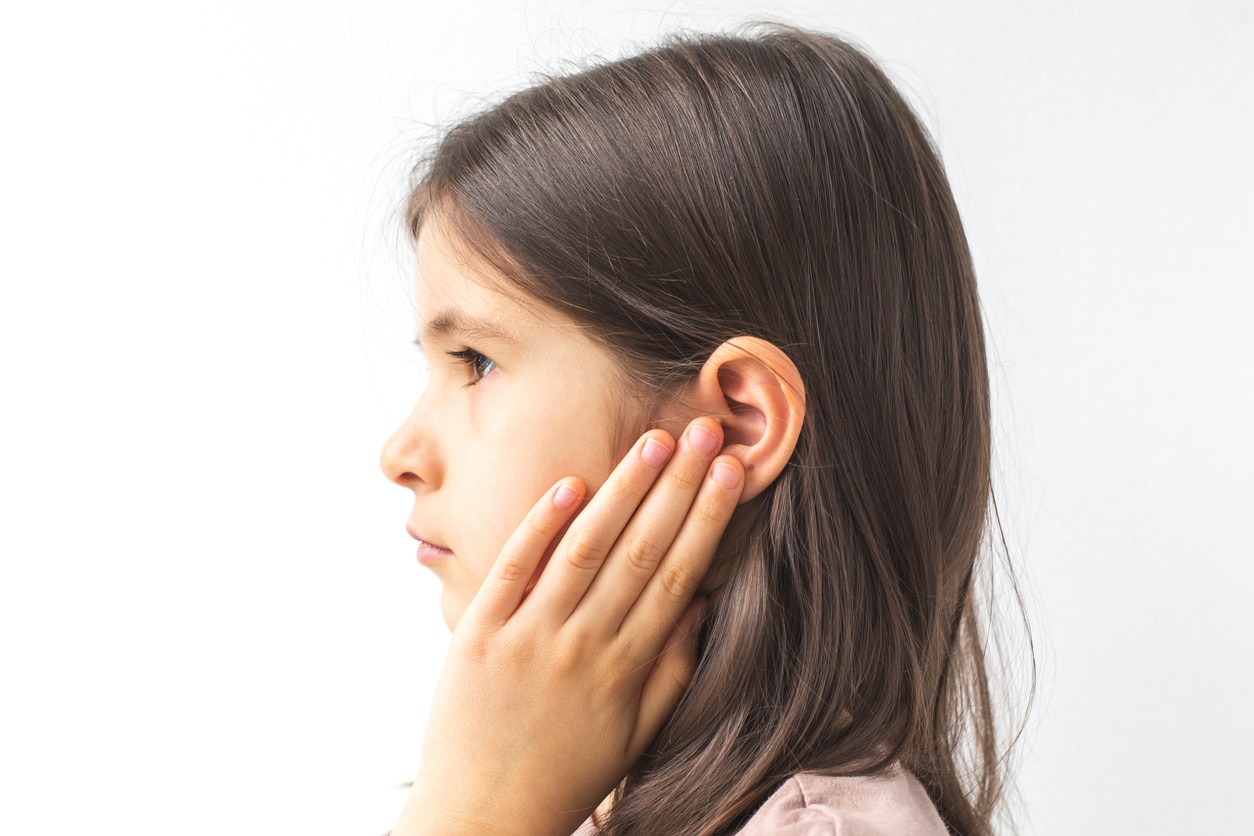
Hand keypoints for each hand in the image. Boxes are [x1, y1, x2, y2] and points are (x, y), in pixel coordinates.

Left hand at [392, 418, 743, 835]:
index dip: (708, 519)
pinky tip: (570, 485)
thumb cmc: (565, 775)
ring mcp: (528, 637)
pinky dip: (540, 526)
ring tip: (654, 443)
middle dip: (678, 488)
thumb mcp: (635, 735)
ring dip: (622, 492)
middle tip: (705, 431)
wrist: (482, 818)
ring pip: (584, 550)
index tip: (732, 472)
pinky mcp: (478, 634)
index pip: (677, 576)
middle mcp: (582, 646)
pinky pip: (512, 570)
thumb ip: (672, 670)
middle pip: (639, 551)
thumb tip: (702, 604)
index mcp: (626, 669)